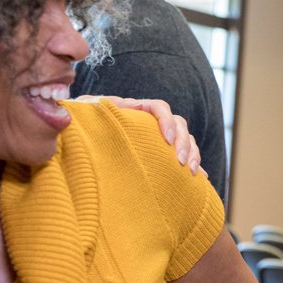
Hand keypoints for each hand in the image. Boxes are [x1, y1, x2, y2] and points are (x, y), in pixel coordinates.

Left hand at [88, 96, 203, 175]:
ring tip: (190, 173)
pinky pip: (185, 157)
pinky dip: (195, 166)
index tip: (167, 140)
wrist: (80, 144)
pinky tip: (201, 179)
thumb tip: (93, 103)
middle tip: (180, 163)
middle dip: (184, 143)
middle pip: (179, 124)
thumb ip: (87, 106)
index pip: (159, 107)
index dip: (167, 121)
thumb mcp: (82, 114)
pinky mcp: (161, 155)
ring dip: (193, 154)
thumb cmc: (81, 127)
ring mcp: (158, 139)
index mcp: (134, 110)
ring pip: (186, 140)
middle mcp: (150, 122)